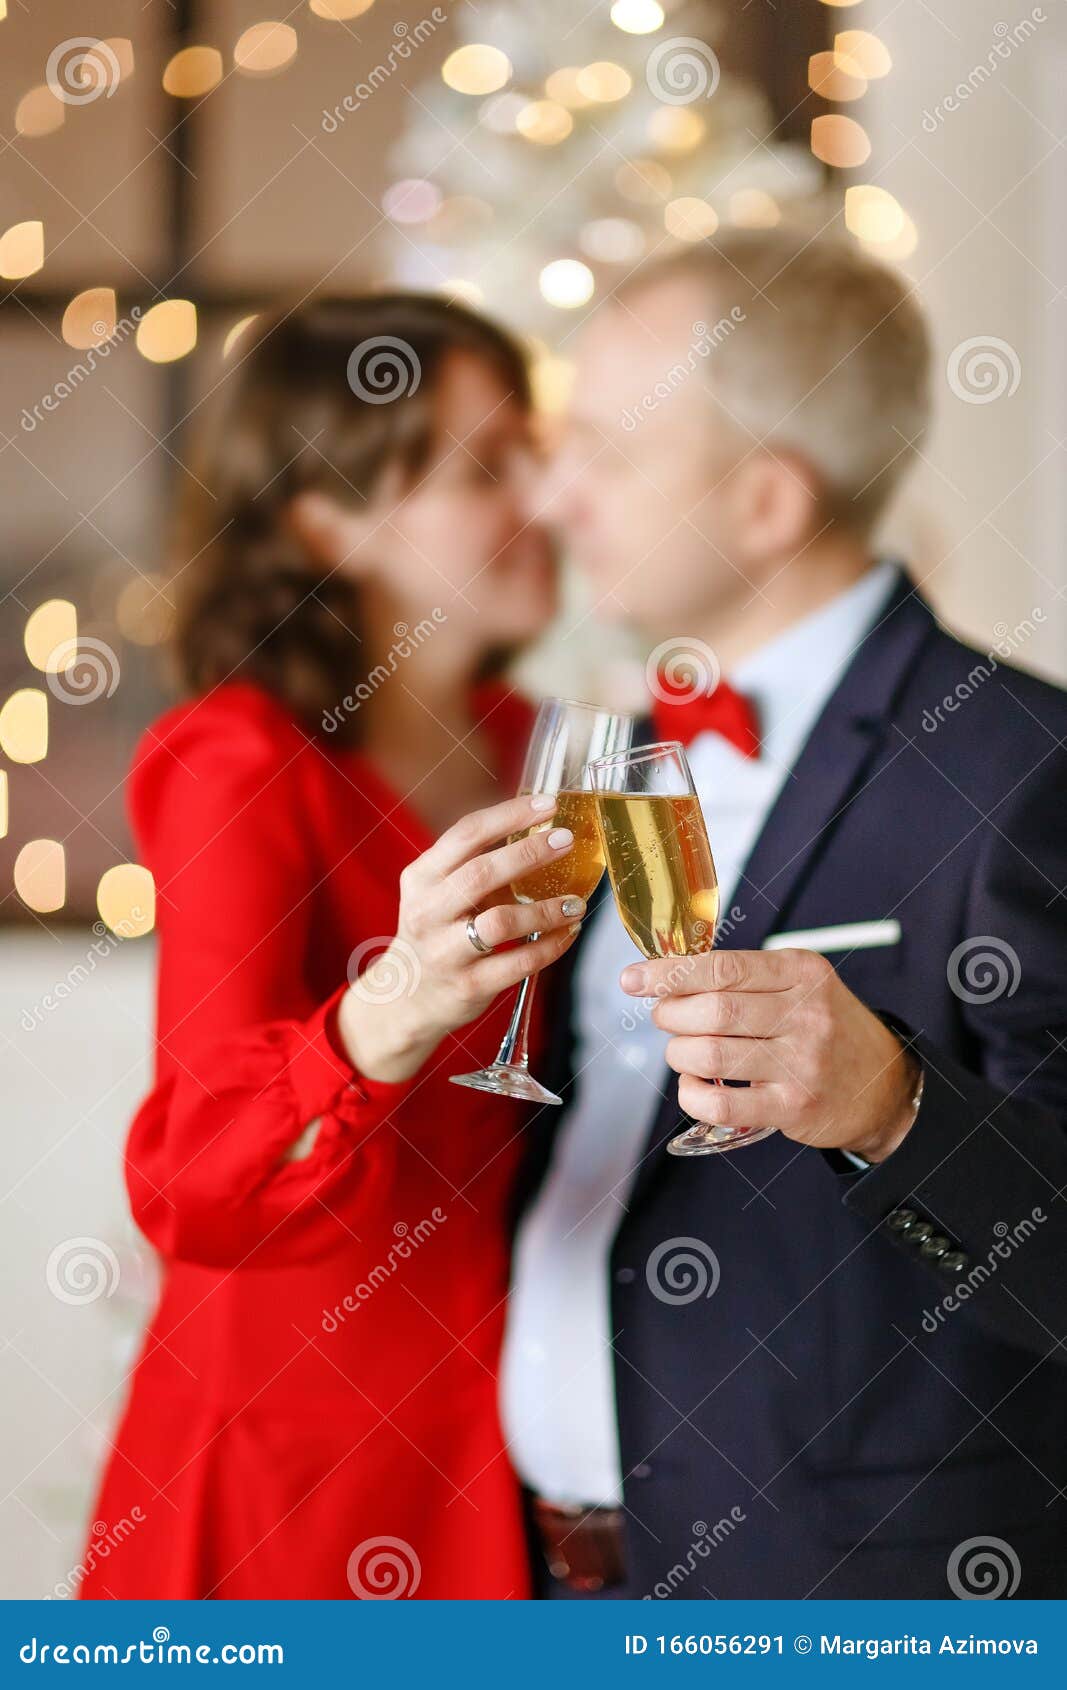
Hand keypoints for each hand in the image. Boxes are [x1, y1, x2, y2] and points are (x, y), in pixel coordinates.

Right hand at [338, 792, 582, 1082]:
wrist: (406, 998)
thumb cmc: (435, 933)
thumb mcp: (437, 892)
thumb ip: (473, 862)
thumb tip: (537, 827)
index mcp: (421, 878)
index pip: (466, 834)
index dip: (509, 815)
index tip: (546, 804)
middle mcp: (428, 912)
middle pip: (482, 873)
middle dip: (530, 853)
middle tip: (566, 840)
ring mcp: (446, 951)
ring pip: (501, 921)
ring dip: (546, 909)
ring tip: (576, 903)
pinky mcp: (468, 985)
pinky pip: (518, 962)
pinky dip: (550, 946)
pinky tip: (567, 934)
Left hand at [621, 948, 921, 1161]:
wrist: (883, 1086)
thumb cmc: (826, 1029)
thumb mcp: (802, 985)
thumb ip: (745, 979)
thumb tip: (669, 978)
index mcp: (802, 973)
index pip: (722, 968)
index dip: (669, 974)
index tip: (634, 980)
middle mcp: (806, 1015)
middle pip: (713, 1010)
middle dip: (671, 1014)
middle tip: (664, 1018)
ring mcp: (801, 1063)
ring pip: (711, 1055)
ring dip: (680, 1054)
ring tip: (683, 1052)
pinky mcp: (793, 1107)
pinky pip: (722, 1103)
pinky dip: (692, 1094)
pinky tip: (694, 1086)